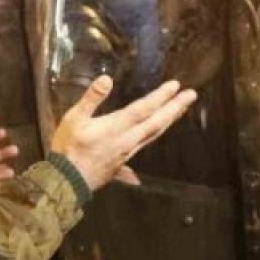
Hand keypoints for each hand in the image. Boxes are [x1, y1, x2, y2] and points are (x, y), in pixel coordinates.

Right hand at [49, 76, 195, 190]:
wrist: (67, 181)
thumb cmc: (68, 148)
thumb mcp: (73, 119)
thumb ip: (91, 99)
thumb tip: (106, 79)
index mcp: (116, 127)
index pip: (144, 109)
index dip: (160, 97)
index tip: (176, 85)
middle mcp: (128, 140)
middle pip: (157, 122)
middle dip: (175, 107)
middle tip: (192, 95)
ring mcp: (128, 152)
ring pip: (154, 134)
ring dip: (169, 120)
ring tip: (181, 109)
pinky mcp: (125, 161)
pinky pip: (146, 143)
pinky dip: (156, 133)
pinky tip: (158, 132)